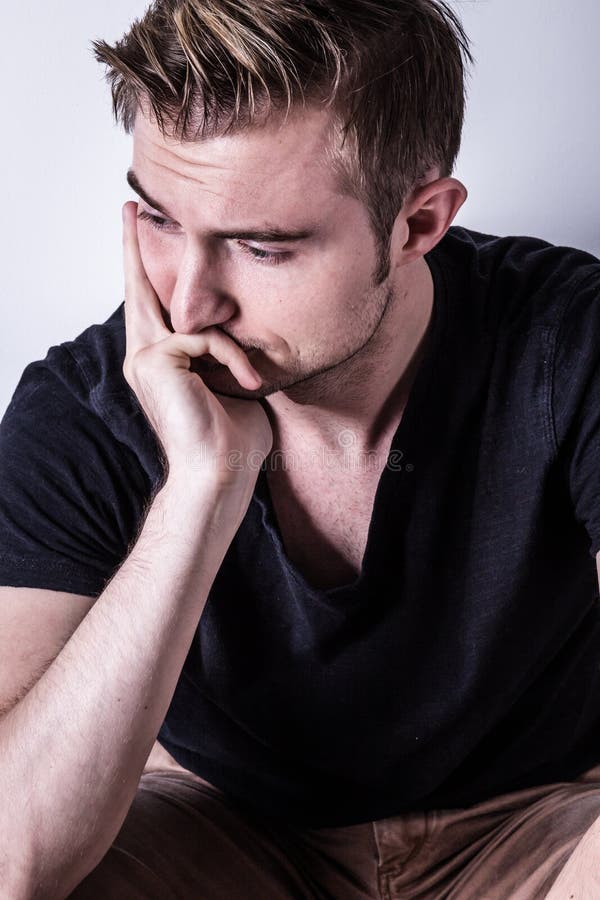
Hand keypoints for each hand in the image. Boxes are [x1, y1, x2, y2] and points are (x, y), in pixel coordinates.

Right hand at [121, 201, 272, 493]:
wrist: (220, 474)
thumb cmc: (232, 440)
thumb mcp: (234, 383)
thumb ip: (226, 353)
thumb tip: (247, 331)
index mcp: (160, 361)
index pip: (151, 307)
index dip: (146, 271)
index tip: (141, 235)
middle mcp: (144, 355)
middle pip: (139, 290)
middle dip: (134, 247)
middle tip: (131, 208)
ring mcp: (144, 357)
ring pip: (189, 315)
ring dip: (230, 346)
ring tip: (249, 386)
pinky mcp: (155, 359)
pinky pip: (206, 337)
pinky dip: (233, 360)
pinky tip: (247, 387)